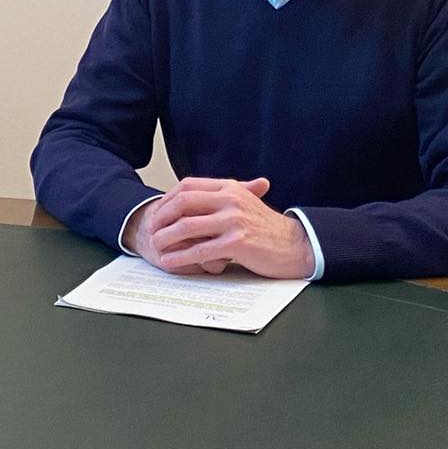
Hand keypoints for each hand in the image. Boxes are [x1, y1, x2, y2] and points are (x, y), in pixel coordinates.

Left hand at [139, 177, 314, 279]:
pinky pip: (202, 249)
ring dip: (167, 237)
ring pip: (188, 226)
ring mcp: (233, 220)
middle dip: (162, 216)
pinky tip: (171, 262)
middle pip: (183, 202)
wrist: (296, 246)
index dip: (168, 198)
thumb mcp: (243, 203)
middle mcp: (230, 199)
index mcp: (229, 188)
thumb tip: (189, 199)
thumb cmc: (267, 228)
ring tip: (155, 246)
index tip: (156, 211)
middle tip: (150, 228)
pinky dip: (182, 256)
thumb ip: (219, 199)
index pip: (188, 186)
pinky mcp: (238, 243)